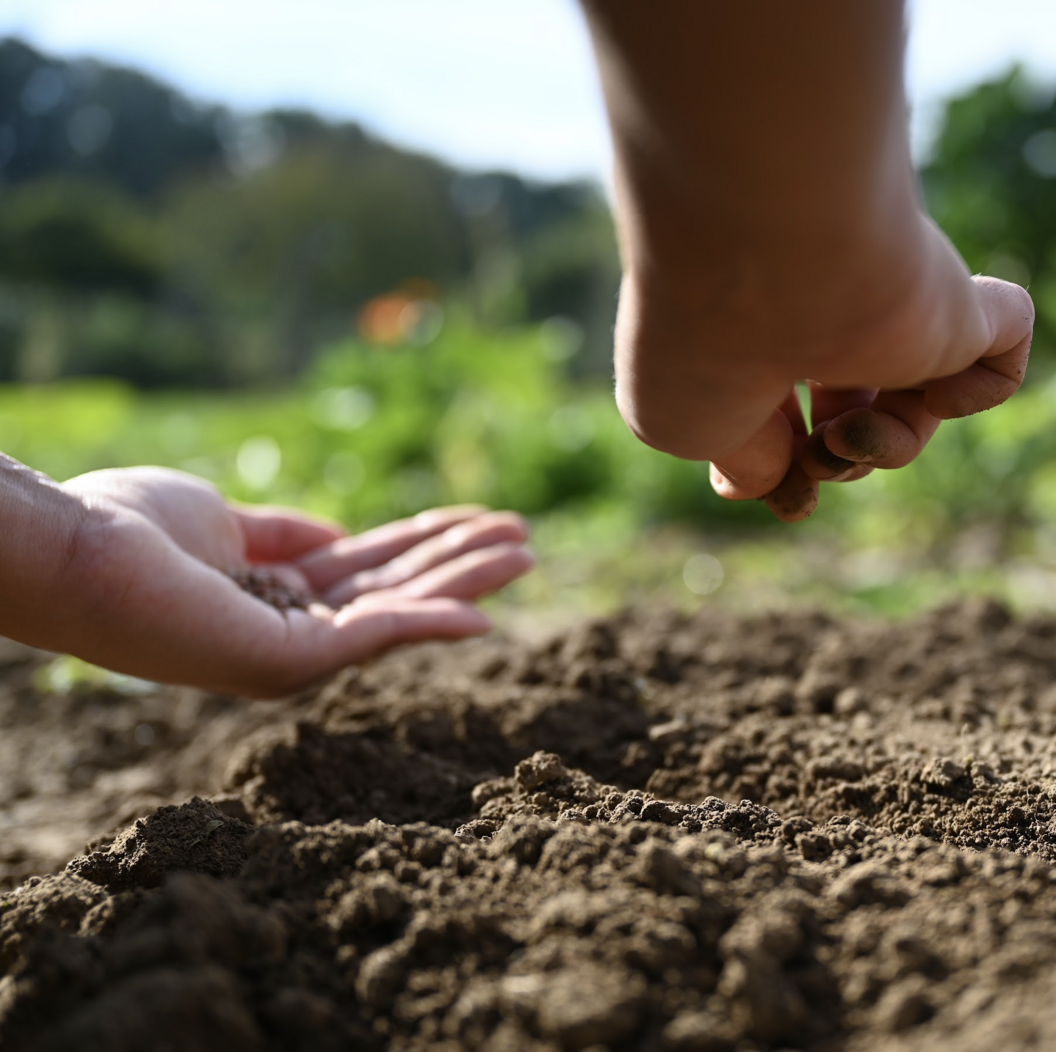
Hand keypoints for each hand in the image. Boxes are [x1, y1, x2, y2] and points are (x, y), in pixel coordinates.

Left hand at [54, 467, 531, 696]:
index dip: (428, 544)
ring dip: (465, 583)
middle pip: (397, 590)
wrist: (76, 548)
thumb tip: (336, 534)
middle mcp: (290, 632)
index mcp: (275, 597)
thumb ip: (282, 533)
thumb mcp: (222, 521)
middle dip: (462, 563)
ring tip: (525, 552)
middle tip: (524, 538)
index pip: (370, 571)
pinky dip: (434, 622)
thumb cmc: (126, 527)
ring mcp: (292, 652)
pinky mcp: (291, 660)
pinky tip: (483, 612)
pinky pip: (377, 636)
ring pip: (400, 610)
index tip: (481, 522)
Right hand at [585, 0, 1033, 521]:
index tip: (755, 489)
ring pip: (921, 394)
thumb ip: (741, 462)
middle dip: (835, 458)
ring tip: (853, 433)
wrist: (760, 255)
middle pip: (855, 403)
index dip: (779, 460)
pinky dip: (978, 393)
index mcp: (751, 317)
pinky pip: (1005, 346)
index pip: (781, 395)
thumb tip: (775, 484)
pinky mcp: (957, 298)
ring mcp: (894, 297)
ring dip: (890, 448)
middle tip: (813, 457)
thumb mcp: (685, 425)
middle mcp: (824, 301)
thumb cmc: (701, 333)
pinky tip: (931, 388)